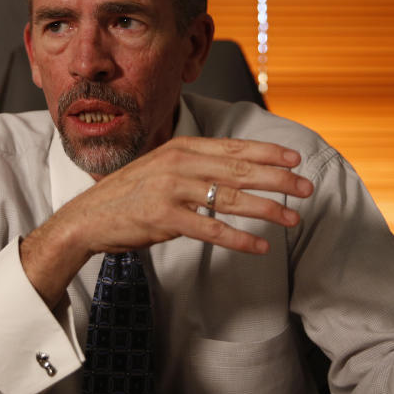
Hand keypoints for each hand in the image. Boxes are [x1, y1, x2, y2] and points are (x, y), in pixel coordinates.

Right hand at [21, 136, 313, 305]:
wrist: (87, 217)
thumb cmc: (128, 195)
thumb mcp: (161, 169)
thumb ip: (193, 166)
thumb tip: (233, 169)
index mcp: (180, 149)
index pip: (234, 148)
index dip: (268, 152)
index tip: (296, 158)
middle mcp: (178, 164)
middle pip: (240, 170)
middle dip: (278, 179)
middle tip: (307, 188)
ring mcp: (170, 190)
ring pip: (231, 198)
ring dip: (267, 209)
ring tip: (293, 218)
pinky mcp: (164, 218)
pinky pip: (211, 229)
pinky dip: (239, 239)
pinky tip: (260, 246)